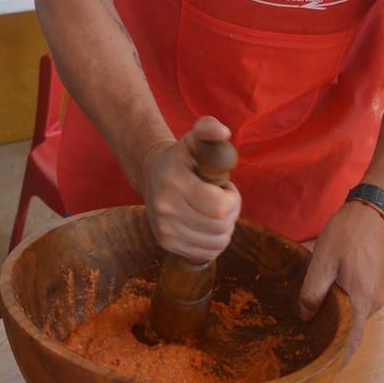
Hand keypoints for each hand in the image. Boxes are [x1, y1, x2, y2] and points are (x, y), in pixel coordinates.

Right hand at [137, 116, 239, 261]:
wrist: (151, 173)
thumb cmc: (181, 157)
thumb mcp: (194, 139)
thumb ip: (209, 129)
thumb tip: (224, 132)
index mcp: (174, 182)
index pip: (219, 207)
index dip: (233, 199)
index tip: (226, 188)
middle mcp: (165, 208)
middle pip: (220, 227)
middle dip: (231, 213)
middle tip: (221, 199)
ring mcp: (164, 229)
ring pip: (216, 243)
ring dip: (224, 228)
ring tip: (212, 211)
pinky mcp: (166, 243)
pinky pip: (206, 253)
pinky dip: (214, 242)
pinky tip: (206, 225)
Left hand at [299, 200, 383, 357]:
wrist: (372, 212)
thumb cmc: (346, 234)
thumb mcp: (323, 261)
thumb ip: (313, 292)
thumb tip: (306, 317)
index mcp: (361, 300)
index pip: (352, 339)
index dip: (339, 356)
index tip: (324, 368)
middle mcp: (374, 302)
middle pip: (352, 328)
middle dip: (332, 335)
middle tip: (305, 339)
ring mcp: (377, 293)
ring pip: (353, 314)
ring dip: (336, 318)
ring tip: (310, 319)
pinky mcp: (375, 284)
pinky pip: (357, 303)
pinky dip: (342, 306)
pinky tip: (324, 299)